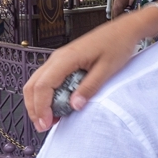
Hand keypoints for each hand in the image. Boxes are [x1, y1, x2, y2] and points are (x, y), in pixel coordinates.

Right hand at [22, 10, 150, 131]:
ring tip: (48, 120)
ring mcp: (59, 58)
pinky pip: (46, 79)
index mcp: (66, 58)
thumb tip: (74, 106)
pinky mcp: (64, 61)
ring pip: (37, 82)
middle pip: (33, 85)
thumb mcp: (107, 70)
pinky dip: (45, 94)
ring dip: (38, 102)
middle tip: (43, 127)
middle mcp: (58, 57)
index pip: (43, 86)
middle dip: (34, 108)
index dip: (41, 107)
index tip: (46, 123)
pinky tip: (55, 106)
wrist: (124, 30)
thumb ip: (90, 87)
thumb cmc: (118, 45)